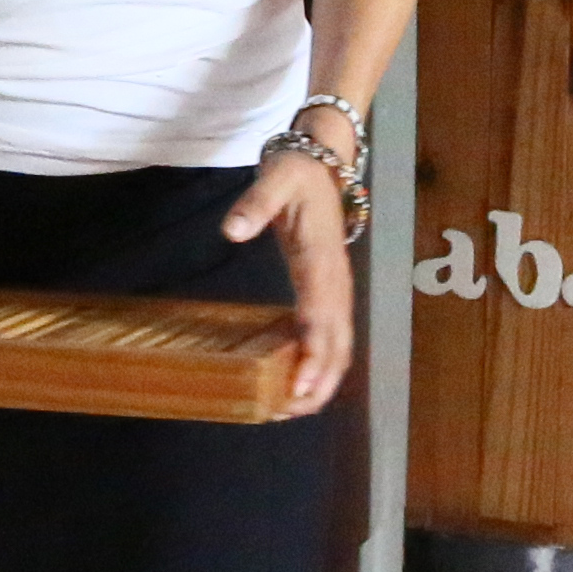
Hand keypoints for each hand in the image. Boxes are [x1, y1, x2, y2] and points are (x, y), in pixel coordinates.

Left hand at [217, 148, 357, 414]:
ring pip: (339, 344)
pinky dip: (321, 362)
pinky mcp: (329, 289)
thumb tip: (233, 230)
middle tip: (290, 412)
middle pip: (336, 343)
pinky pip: (332, 334)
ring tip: (295, 408)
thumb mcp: (275, 177)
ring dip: (323, 379)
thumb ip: (256, 203)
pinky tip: (301, 381)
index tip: (298, 386)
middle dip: (319, 381)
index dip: (312, 355)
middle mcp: (335, 281)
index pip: (320, 318)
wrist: (324, 159)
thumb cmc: (296, 171)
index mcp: (322, 260)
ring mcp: (336, 287)